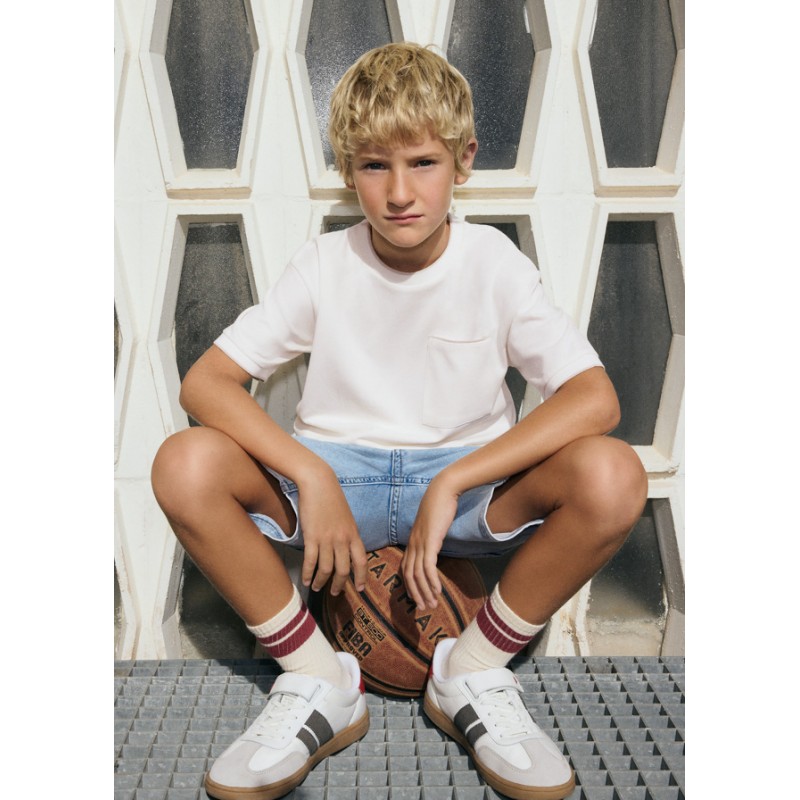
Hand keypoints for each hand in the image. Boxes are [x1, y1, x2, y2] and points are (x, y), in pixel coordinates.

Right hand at [296, 470, 366, 595]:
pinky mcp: (312, 537)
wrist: (319, 483)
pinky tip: (305, 580)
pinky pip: (310, 561)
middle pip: (343, 570)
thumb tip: (347, 549)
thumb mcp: (346, 517)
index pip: (361, 562)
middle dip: (339, 585)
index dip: (361, 577)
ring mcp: (327, 539)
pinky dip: (307, 573)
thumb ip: (348, 534)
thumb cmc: (332, 498)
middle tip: (335, 593)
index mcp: (354, 534)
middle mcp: (343, 540)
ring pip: (326, 569)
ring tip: (316, 587)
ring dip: (321, 582)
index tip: (360, 589)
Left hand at [401, 474, 459, 610]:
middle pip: (408, 575)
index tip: (417, 599)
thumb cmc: (439, 506)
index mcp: (412, 542)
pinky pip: (428, 567)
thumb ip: (431, 537)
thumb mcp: (432, 525)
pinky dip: (432, 581)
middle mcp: (412, 544)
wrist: (442, 491)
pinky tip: (438, 592)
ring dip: (424, 592)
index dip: (410, 586)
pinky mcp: (430, 541)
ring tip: (431, 605)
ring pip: (417, 574)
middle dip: (415, 594)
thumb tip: (434, 546)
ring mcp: (420, 543)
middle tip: (422, 609)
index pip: (406, 569)